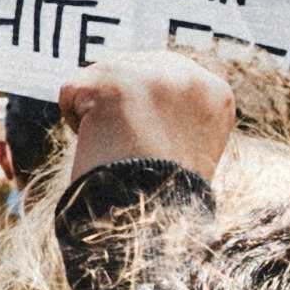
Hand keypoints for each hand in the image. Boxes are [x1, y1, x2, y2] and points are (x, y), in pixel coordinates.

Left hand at [57, 51, 235, 188]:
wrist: (151, 220)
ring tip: (121, 151)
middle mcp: (190, 76)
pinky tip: (100, 147)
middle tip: (132, 149)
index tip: (152, 143)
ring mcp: (151, 76)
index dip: (148, 110)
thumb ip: (177, 109)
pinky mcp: (112, 82)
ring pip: (100, 78)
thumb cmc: (165, 196)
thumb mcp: (190, 145)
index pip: (165, 76)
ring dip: (99, 116)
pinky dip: (74, 121)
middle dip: (122, 107)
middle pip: (130, 69)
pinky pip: (72, 92)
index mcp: (217, 93)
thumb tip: (143, 90)